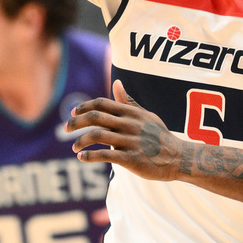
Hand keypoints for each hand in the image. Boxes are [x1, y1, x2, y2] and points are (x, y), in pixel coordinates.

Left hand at [68, 80, 185, 180]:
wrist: (178, 158)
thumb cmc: (159, 136)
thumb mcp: (145, 116)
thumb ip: (128, 102)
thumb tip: (116, 83)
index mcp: (131, 112)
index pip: (101, 103)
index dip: (84, 106)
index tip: (73, 113)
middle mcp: (129, 124)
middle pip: (95, 117)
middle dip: (75, 123)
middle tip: (65, 129)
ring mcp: (130, 141)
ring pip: (97, 135)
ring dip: (80, 141)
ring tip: (73, 148)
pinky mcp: (131, 159)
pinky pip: (105, 155)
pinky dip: (90, 156)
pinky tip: (82, 158)